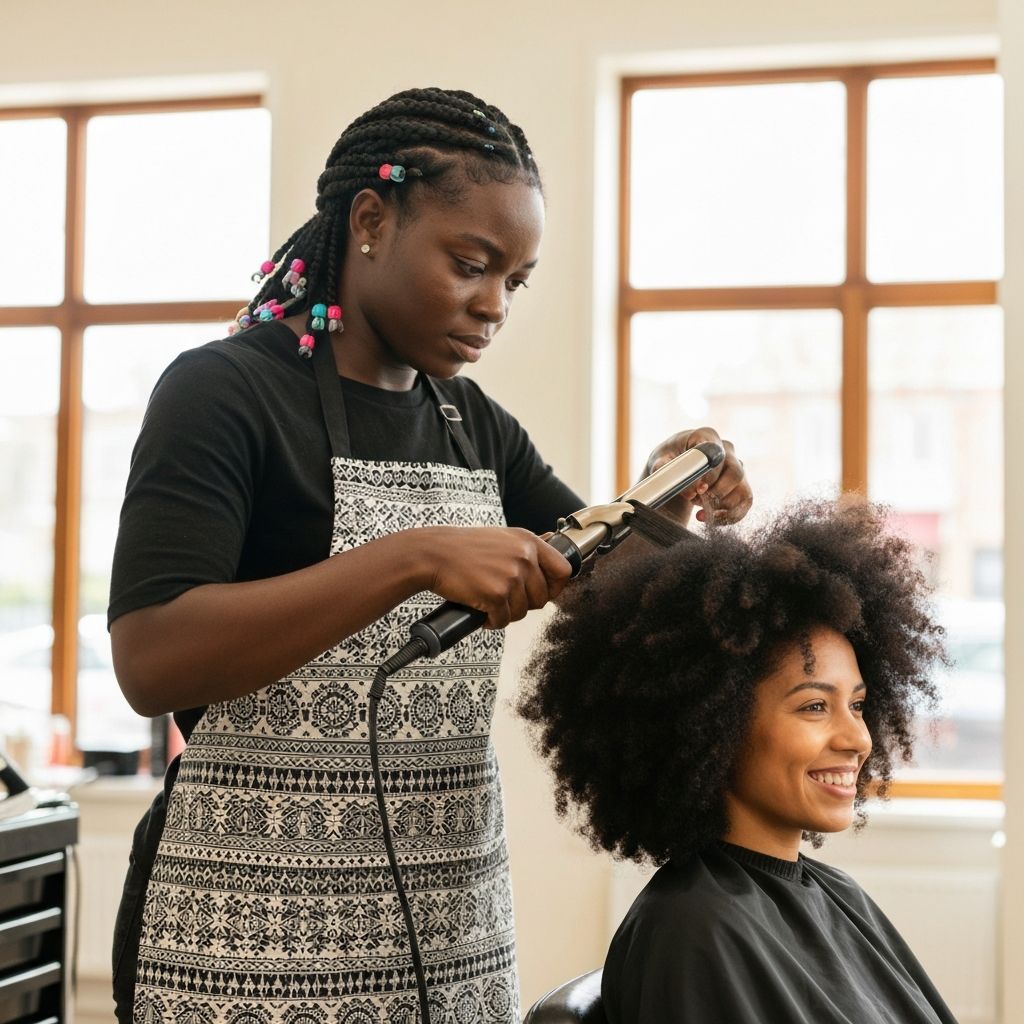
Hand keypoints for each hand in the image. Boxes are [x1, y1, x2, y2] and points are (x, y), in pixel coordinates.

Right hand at [416, 526, 572, 628]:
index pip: (563, 570)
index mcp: (528, 541)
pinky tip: (481, 611)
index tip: (543, 594)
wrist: (433, 554)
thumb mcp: (502, 539)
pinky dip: (491, 621)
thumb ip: (525, 552)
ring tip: (488, 602)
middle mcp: (524, 556)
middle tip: (504, 599)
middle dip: (523, 604)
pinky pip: (503, 621)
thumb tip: (549, 572)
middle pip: (542, 598)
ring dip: (505, 613)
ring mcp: (511, 576)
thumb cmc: (462, 548)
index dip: (555, 588)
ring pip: (522, 612)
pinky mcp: (496, 594)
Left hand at [643, 427, 751, 524]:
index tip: (698, 490)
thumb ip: (664, 468)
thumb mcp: (660, 460)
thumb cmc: (668, 459)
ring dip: (721, 506)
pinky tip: (709, 518)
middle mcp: (726, 449)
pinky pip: (744, 503)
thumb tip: (681, 485)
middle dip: (717, 493)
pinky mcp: (739, 484)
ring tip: (698, 510)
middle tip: (696, 501)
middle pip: (735, 473)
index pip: (717, 454)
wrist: (674, 467)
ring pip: (742, 490)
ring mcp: (736, 466)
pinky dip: (729, 516)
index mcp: (707, 436)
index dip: (710, 474)